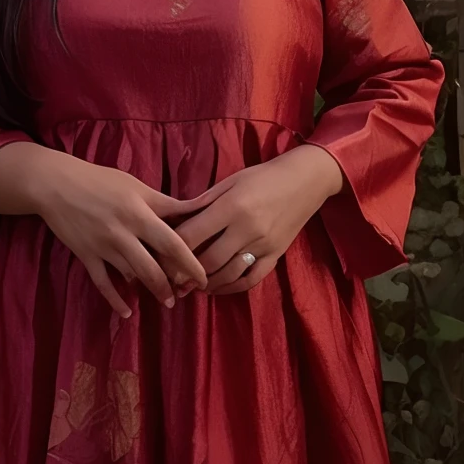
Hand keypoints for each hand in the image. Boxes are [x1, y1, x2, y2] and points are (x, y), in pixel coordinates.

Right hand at [25, 154, 209, 318]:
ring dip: (150, 290)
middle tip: (184, 295)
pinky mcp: (86, 255)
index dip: (190, 262)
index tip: (203, 276)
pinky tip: (127, 312)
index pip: (172, 241)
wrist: (56, 184)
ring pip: (131, 276)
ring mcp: (103, 246)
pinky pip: (102, 283)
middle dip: (171, 284)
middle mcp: (123, 232)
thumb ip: (163, 202)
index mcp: (139, 212)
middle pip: (153, 266)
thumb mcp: (136, 185)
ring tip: (165, 301)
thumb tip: (194, 210)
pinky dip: (115, 300)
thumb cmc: (100, 180)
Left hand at [168, 146, 343, 295]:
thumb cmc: (262, 176)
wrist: (305, 181)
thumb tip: (175, 220)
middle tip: (171, 279)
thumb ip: (203, 203)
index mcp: (231, 206)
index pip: (192, 236)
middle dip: (185, 274)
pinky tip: (217, 287)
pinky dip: (231, 287)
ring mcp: (263, 245)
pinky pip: (251, 279)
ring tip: (190, 285)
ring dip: (206, 284)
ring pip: (228, 274)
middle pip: (207, 261)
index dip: (171, 252)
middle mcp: (247, 229)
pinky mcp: (276, 255)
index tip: (159, 259)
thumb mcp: (230, 181)